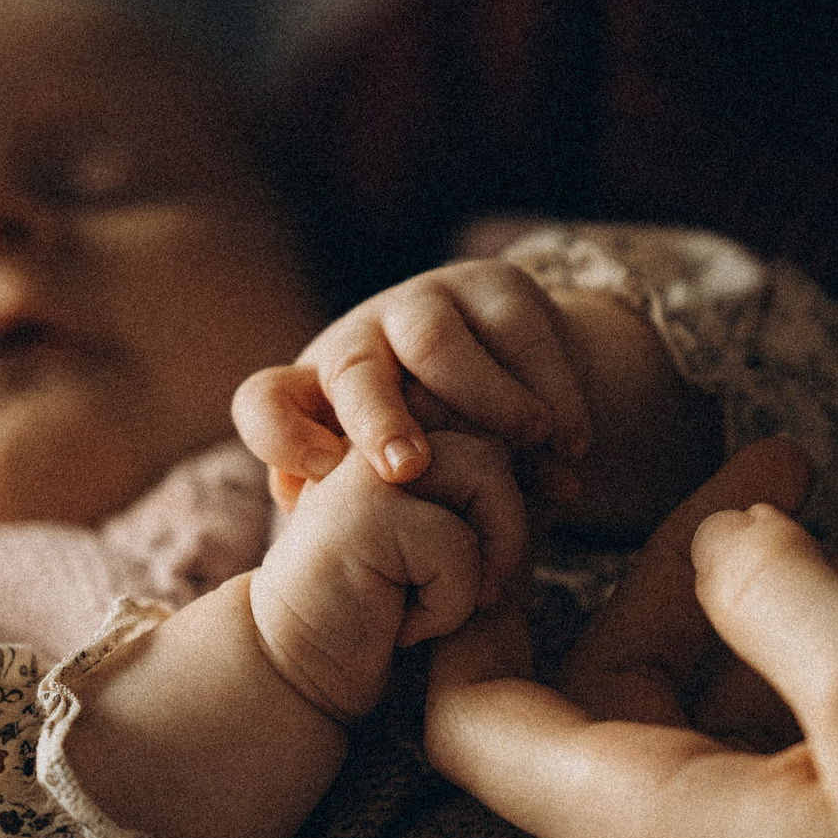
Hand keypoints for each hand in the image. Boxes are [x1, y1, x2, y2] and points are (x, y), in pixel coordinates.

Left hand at [235, 259, 593, 496]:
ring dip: (489, 401)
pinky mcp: (490, 287)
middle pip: (350, 370)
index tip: (318, 477)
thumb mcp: (405, 495)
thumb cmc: (445, 465)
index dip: (282, 438)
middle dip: (377, 421)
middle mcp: (359, 343)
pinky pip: (515, 329)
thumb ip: (380, 521)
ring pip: (436, 343)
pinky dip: (551, 388)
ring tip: (536, 444)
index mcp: (318, 398)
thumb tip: (355, 551)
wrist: (522, 399)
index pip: (266, 403)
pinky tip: (572, 439)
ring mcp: (421, 306)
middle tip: (410, 471)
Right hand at [249, 430, 525, 720]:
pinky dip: (448, 603)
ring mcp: (364, 465)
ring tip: (440, 595)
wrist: (303, 667)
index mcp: (393, 417)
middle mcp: (373, 424)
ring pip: (488, 473)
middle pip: (498, 435)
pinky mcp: (361, 514)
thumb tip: (567, 478)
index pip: (492, 413)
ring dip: (490, 554)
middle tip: (479, 582)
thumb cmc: (385, 604)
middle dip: (510, 520)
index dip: (528, 468)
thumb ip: (496, 497)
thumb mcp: (454, 539)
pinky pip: (458, 546)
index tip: (536, 516)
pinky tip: (401, 624)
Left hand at [425, 438, 837, 837]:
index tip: (530, 512)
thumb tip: (727, 538)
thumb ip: (783, 590)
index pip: (477, 716)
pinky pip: (796, 784)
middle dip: (709, 568)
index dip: (479, 607)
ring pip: (731, 726)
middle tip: (798, 465)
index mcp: (641, 825)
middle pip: (623, 691)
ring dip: (806, 617)